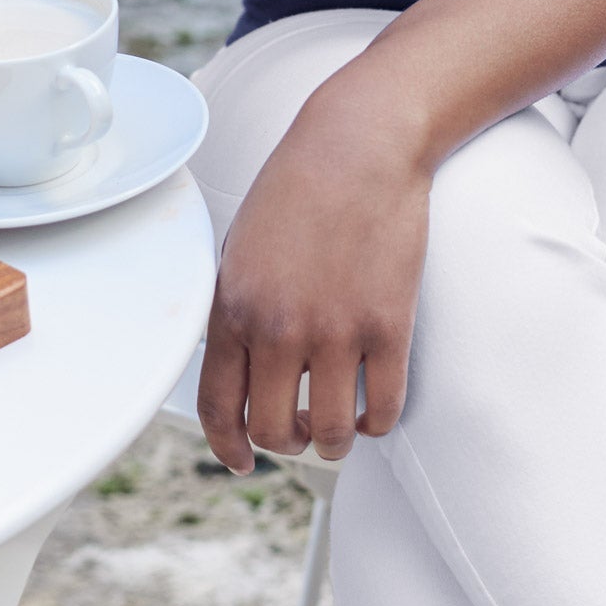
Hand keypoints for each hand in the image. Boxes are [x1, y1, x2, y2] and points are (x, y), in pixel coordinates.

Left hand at [196, 68, 431, 472]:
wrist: (360, 143)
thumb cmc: (301, 185)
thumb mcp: (243, 245)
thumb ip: (238, 307)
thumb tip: (242, 368)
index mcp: (233, 305)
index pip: (217, 406)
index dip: (227, 446)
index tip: (241, 461)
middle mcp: (278, 327)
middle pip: (275, 432)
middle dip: (288, 442)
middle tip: (302, 429)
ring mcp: (335, 330)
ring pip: (332, 435)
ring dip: (335, 441)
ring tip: (339, 423)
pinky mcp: (388, 326)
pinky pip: (383, 411)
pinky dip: (378, 423)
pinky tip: (374, 407)